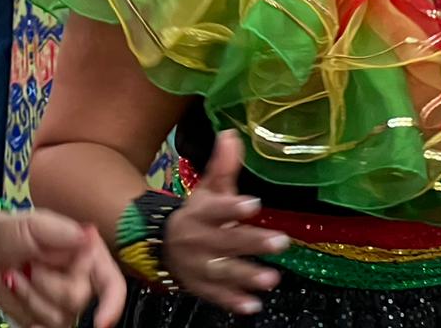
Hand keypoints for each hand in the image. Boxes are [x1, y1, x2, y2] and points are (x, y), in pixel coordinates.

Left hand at [0, 212, 126, 327]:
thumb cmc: (13, 233)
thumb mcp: (31, 225)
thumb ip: (58, 231)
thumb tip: (87, 236)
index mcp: (87, 254)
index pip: (112, 284)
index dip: (112, 304)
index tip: (100, 321)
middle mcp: (81, 281)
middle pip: (77, 300)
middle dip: (46, 284)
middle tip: (29, 265)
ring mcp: (65, 304)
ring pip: (58, 317)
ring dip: (31, 296)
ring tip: (16, 275)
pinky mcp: (47, 319)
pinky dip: (32, 322)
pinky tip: (21, 303)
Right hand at [163, 132, 286, 316]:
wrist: (160, 244)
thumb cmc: (195, 215)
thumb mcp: (206, 191)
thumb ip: (222, 167)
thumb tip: (232, 134)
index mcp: (199, 213)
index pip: (216, 209)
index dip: (233, 207)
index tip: (254, 204)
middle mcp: (197, 239)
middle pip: (225, 240)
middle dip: (251, 242)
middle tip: (281, 242)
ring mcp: (197, 265)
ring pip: (222, 271)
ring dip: (246, 276)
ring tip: (272, 279)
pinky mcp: (199, 287)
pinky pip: (215, 296)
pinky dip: (232, 302)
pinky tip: (252, 306)